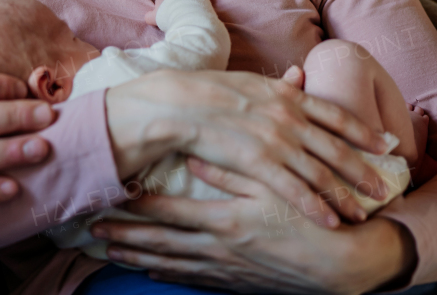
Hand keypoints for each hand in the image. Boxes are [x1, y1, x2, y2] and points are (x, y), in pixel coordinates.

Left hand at [90, 156, 414, 294]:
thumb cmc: (310, 220)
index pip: (169, 212)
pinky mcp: (235, 282)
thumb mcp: (273, 187)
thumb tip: (194, 155)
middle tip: (94, 229)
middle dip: (125, 236)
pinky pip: (192, 279)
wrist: (342, 265)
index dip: (136, 206)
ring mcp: (225, 269)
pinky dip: (167, 274)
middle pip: (160, 242)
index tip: (110, 197)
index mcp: (223, 220)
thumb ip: (231, 171)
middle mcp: (217, 248)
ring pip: (170, 264)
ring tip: (110, 250)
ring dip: (139, 257)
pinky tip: (150, 272)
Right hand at [105, 69, 390, 227]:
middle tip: (386, 187)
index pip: (337, 114)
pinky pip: (295, 190)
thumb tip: (300, 75)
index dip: (364, 132)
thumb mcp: (250, 82)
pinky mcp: (259, 163)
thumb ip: (280, 86)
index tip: (386, 144)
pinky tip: (332, 221)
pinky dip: (317, 207)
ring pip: (322, 174)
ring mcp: (276, 141)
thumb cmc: (209, 92)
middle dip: (365, 170)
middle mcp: (289, 117)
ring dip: (346, 196)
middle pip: (338, 148)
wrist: (178, 104)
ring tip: (364, 213)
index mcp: (287, 96)